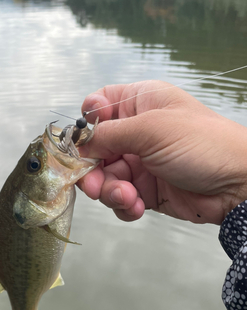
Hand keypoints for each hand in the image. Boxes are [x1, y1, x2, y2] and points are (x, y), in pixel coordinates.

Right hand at [78, 81, 246, 224]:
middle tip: (95, 185)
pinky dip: (123, 204)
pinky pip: (119, 198)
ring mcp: (140, 163)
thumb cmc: (202, 144)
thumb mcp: (151, 129)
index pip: (99, 107)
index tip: (83, 142)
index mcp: (140, 104)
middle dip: (92, 169)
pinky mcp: (145, 190)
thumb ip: (109, 134)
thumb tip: (78, 144)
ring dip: (109, 191)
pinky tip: (137, 205)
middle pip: (95, 149)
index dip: (87, 124)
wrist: (237, 186)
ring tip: (127, 196)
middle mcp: (137, 132)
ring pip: (104, 177)